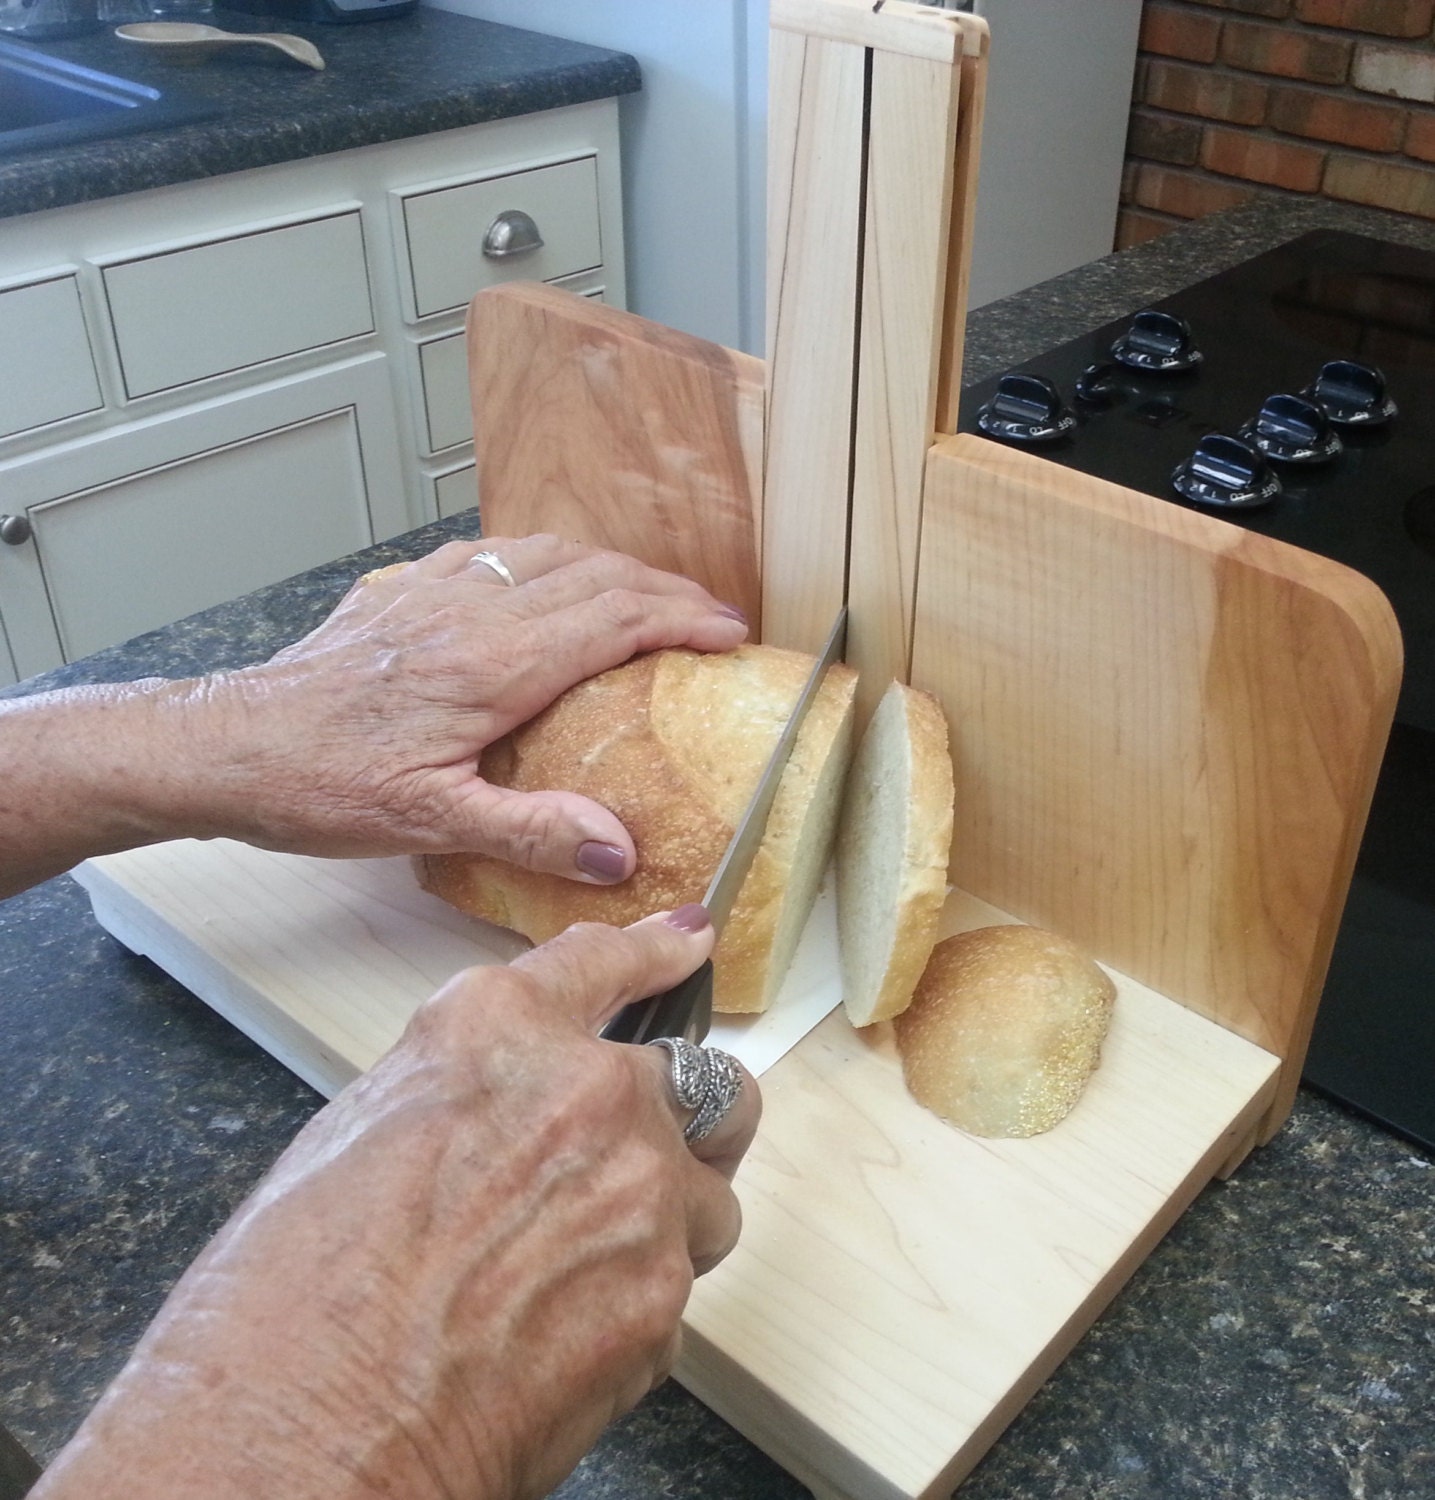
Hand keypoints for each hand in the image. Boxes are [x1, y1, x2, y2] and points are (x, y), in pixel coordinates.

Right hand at [33, 907, 759, 1499]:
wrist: (310, 1428)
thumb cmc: (294, 1295)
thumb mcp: (365, 1132)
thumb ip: (470, 1094)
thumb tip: (514, 1113)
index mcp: (494, 1030)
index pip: (601, 964)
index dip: (654, 953)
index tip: (687, 945)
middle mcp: (586, 1088)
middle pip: (695, 1079)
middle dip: (674, 1121)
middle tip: (624, 1173)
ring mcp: (640, 1184)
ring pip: (707, 1189)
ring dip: (666, 1220)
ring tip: (575, 1275)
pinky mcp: (665, 1285)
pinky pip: (681, 1278)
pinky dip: (638, 1300)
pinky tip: (560, 1333)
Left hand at [169, 535, 746, 878]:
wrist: (230, 745)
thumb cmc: (321, 784)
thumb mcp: (431, 823)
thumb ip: (533, 831)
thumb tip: (622, 850)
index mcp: (496, 665)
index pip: (616, 618)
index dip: (684, 620)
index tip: (730, 634)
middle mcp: (475, 612)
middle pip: (597, 575)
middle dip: (667, 590)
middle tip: (712, 616)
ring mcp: (437, 591)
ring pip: (549, 552)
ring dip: (612, 567)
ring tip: (649, 594)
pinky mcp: (404, 591)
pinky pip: (495, 551)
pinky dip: (545, 557)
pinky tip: (546, 574)